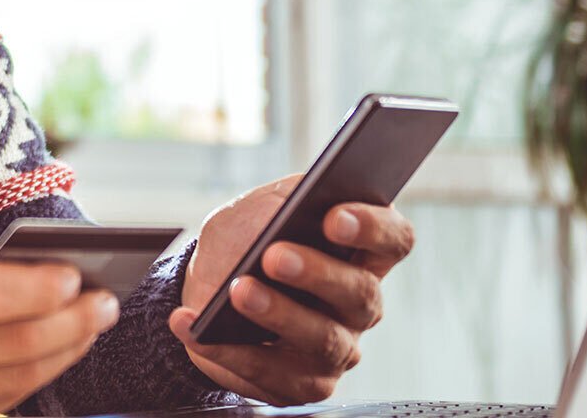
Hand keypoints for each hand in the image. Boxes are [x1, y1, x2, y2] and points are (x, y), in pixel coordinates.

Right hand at [0, 231, 120, 416]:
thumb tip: (43, 269)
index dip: (38, 291)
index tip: (76, 278)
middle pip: (10, 345)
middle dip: (70, 323)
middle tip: (104, 304)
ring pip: (12, 380)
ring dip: (64, 353)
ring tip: (90, 326)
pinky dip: (35, 378)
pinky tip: (57, 353)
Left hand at [165, 175, 415, 404]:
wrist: (208, 282)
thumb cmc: (246, 239)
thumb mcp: (260, 205)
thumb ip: (283, 201)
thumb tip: (294, 208)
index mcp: (362, 251)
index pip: (394, 239)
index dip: (373, 228)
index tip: (333, 216)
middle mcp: (360, 305)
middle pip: (361, 293)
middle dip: (317, 274)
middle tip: (274, 256)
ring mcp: (336, 348)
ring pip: (323, 340)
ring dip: (277, 315)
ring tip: (238, 291)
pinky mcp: (301, 384)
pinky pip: (271, 375)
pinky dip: (227, 351)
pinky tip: (192, 325)